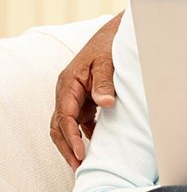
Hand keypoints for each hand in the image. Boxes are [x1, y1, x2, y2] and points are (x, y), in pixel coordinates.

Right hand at [49, 11, 122, 170]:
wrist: (113, 34)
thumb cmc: (108, 46)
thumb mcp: (108, 62)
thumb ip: (105, 82)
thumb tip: (105, 104)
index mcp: (68, 83)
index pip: (64, 116)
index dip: (71, 136)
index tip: (80, 151)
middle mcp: (67, 92)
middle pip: (59, 125)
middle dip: (66, 146)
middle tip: (78, 165)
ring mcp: (75, 96)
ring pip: (67, 125)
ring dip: (74, 143)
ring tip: (84, 161)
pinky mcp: (85, 99)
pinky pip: (81, 121)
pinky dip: (86, 134)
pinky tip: (96, 145)